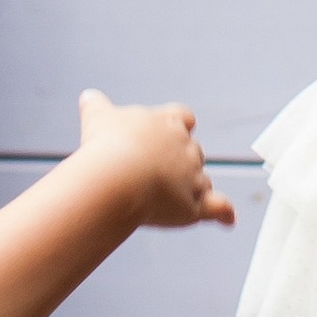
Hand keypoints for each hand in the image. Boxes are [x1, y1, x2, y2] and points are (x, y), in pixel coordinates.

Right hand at [76, 89, 234, 227]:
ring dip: (192, 189)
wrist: (117, 177)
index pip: (182, 117)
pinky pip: (217, 207)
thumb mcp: (98, 117)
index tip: (167, 132)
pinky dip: (223, 213)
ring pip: (202, 181)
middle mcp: (186, 146)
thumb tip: (88, 96)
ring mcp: (193, 176)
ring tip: (169, 200)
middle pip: (193, 152)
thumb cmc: (107, 145)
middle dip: (180, 162)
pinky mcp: (194, 205)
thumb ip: (96, 106)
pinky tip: (227, 220)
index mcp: (167, 121)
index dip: (177, 126)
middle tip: (154, 175)